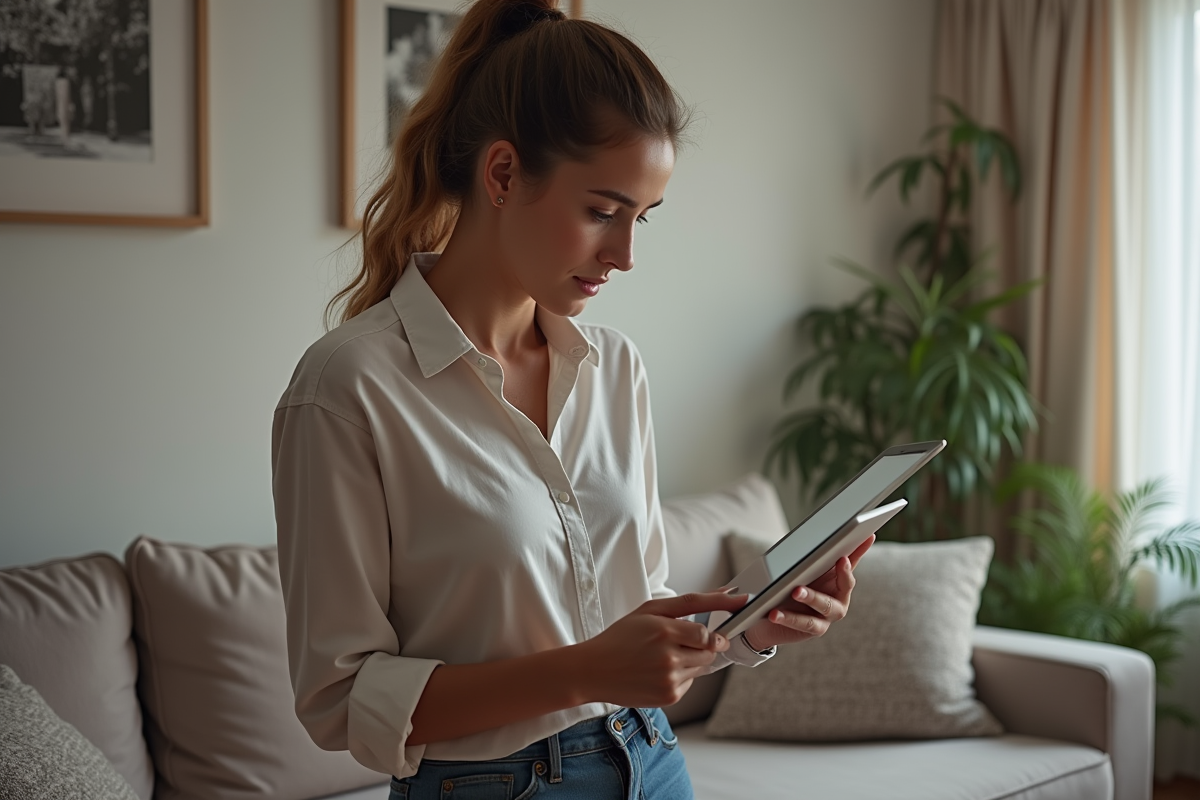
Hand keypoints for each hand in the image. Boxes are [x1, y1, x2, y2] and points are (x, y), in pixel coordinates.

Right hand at [576, 591, 748, 707]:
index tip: (717, 634)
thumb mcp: (650, 610)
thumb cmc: (621, 637)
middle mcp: (669, 659)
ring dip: (691, 661)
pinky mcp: (669, 697)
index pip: (707, 635)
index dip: (713, 635)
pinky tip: (659, 671)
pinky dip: (681, 677)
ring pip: (701, 669)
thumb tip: (728, 594)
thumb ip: (691, 602)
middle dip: (702, 647)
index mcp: (664, 632)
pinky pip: (690, 684)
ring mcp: (670, 681)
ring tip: (663, 657)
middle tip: (679, 643)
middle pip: (709, 653)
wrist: (593, 670)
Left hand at [743, 534, 874, 650]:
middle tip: (837, 561)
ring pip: (826, 606)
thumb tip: (831, 531)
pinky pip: (804, 623)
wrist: (770, 614)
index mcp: (839, 579)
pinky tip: (774, 613)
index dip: (851, 560)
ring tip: (795, 591)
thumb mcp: (805, 568)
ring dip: (811, 597)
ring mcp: (829, 615)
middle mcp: (840, 597)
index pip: (851, 565)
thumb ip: (819, 554)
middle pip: (845, 585)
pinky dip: (789, 618)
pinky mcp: (815, 629)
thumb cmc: (792, 585)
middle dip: (842, 574)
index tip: (844, 556)